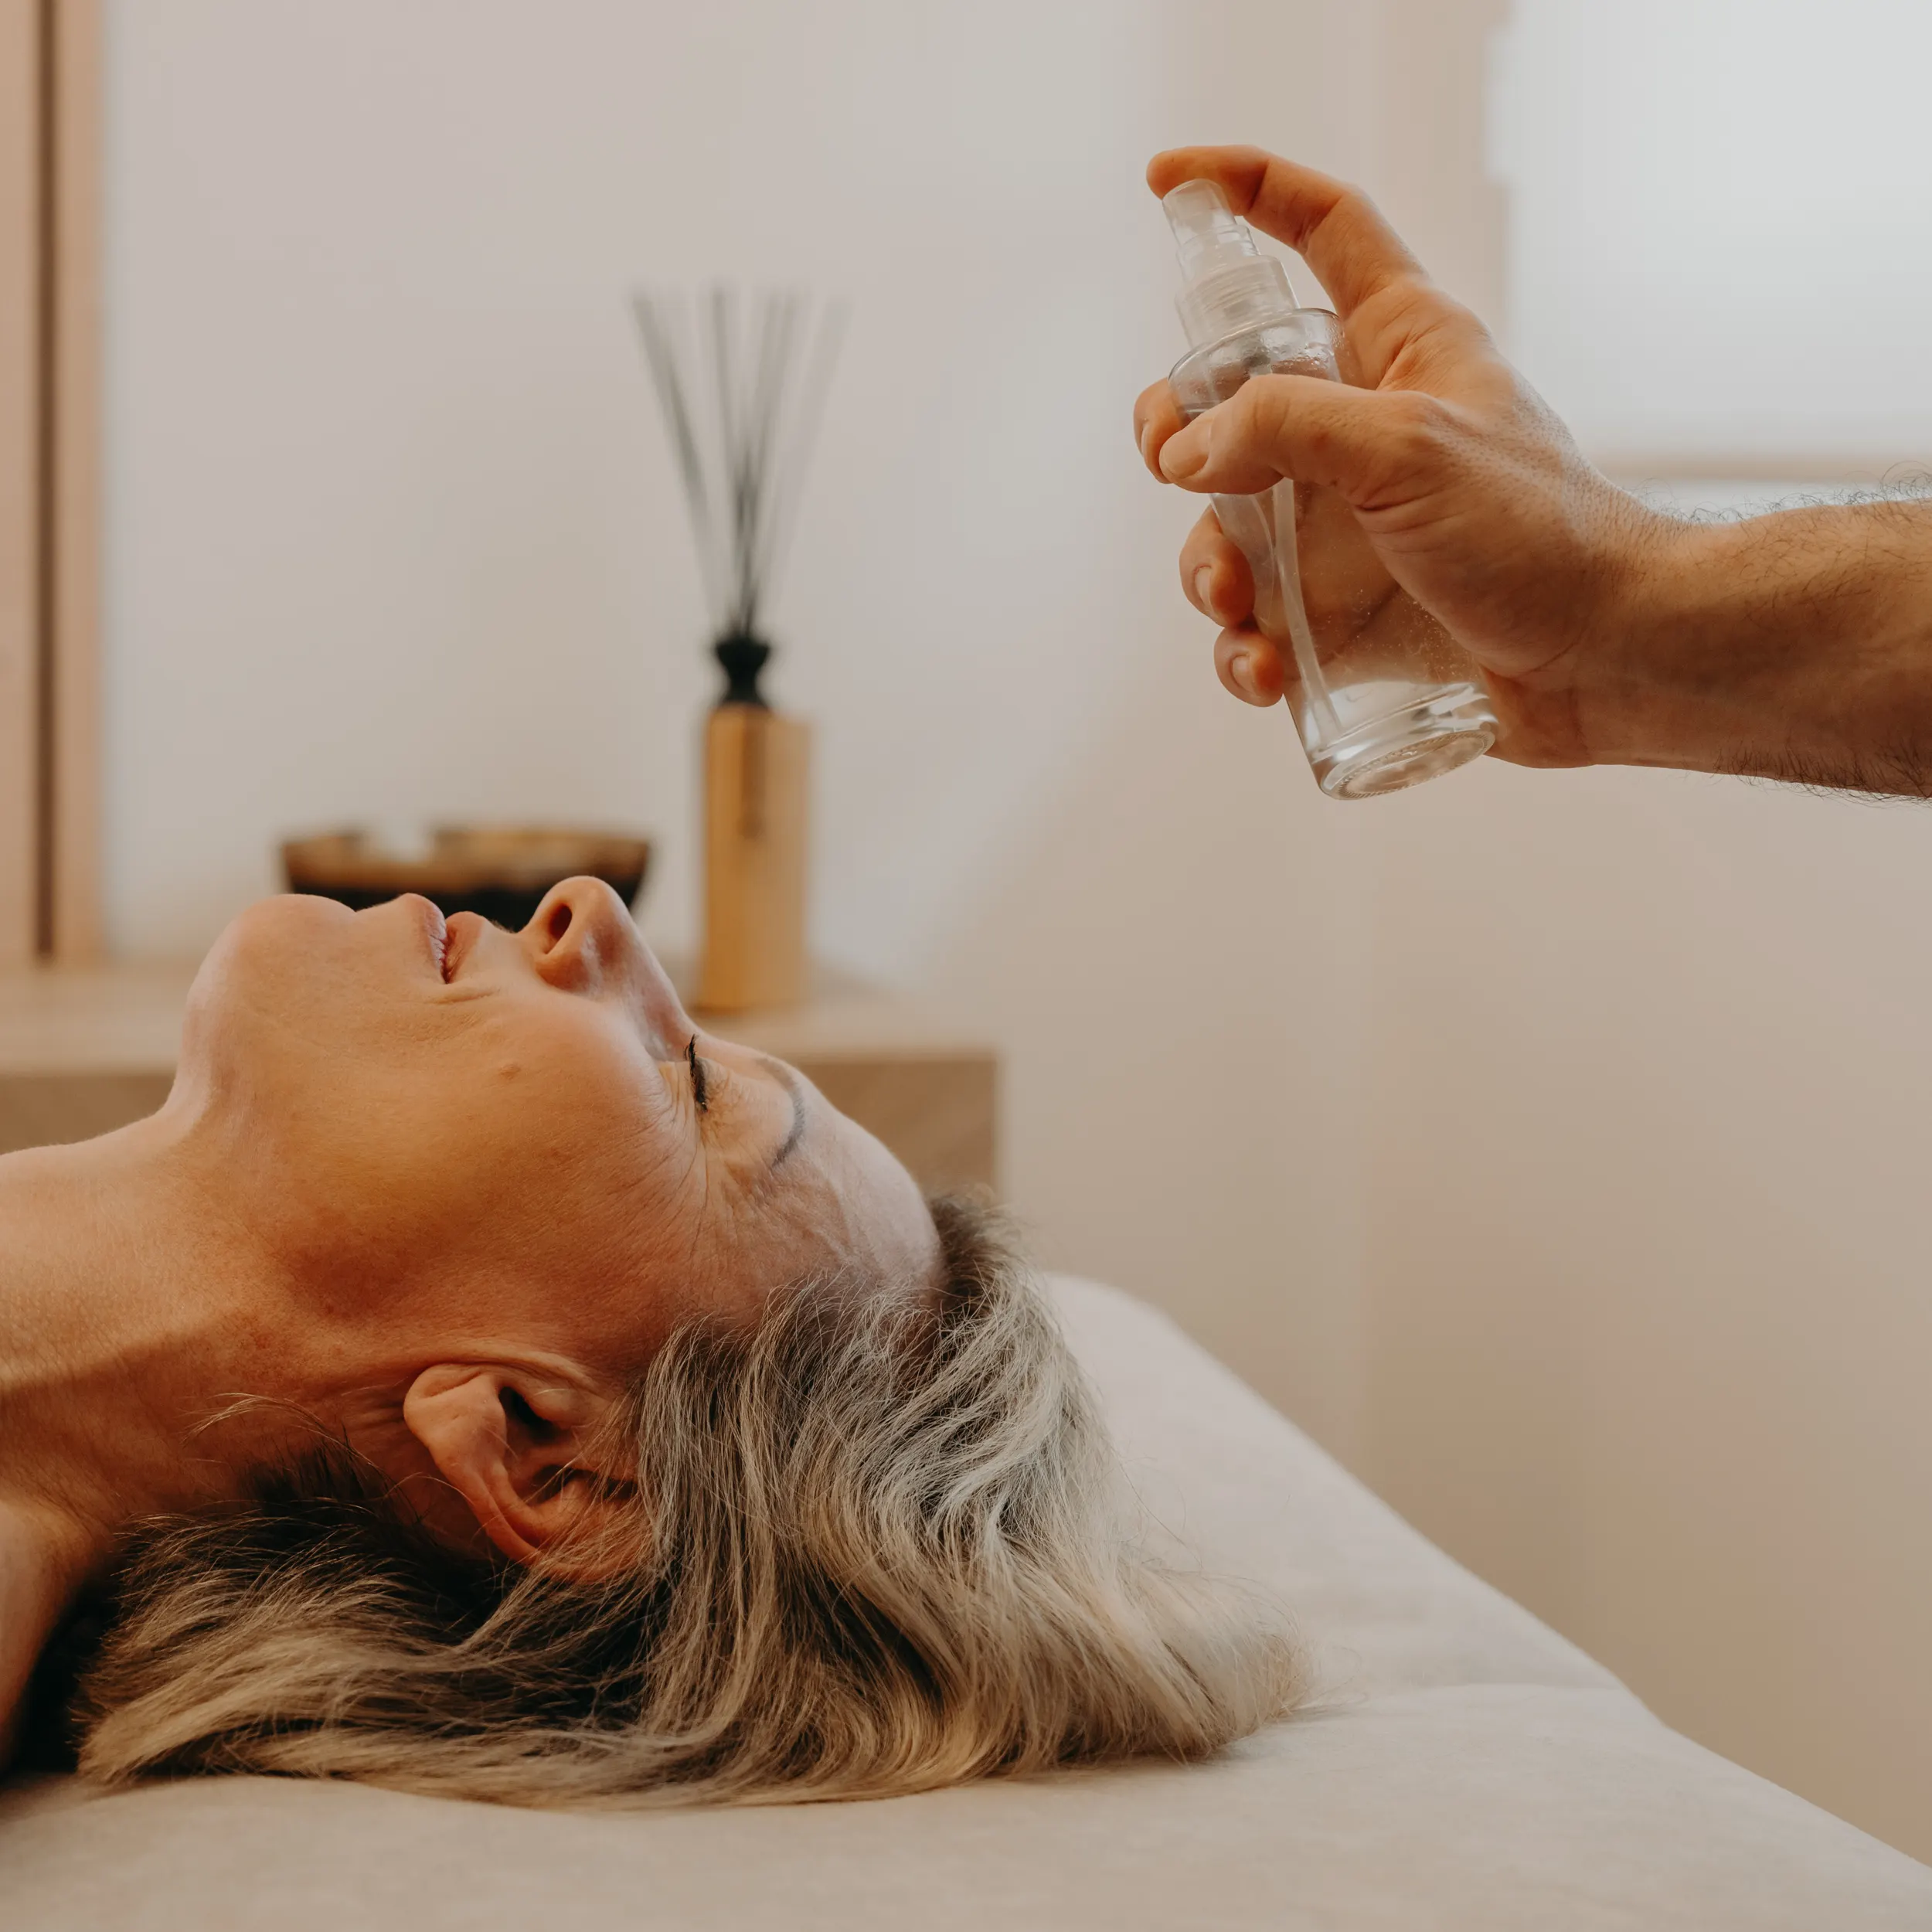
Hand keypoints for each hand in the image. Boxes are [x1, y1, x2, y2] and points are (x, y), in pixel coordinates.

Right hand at [1132, 146, 1676, 769]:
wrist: (1605, 658)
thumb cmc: (1534, 533)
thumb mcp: (1405, 447)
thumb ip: (1283, 424)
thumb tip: (1188, 449)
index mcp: (1399, 348)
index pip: (1322, 231)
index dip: (1247, 191)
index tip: (1168, 185)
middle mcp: (1362, 432)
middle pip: (1229, 402)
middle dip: (1178, 437)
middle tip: (1174, 469)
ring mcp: (1347, 528)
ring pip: (1229, 532)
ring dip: (1210, 570)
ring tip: (1238, 606)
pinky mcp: (1344, 616)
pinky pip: (1259, 628)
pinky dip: (1244, 652)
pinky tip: (1264, 671)